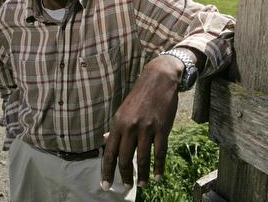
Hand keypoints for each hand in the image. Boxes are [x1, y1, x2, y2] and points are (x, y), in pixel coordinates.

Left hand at [101, 54, 183, 189]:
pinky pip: (159, 152)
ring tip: (143, 185)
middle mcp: (129, 127)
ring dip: (142, 175)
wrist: (158, 79)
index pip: (109, 153)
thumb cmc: (140, 96)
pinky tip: (158, 176)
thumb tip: (106, 142)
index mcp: (117, 124)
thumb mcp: (123, 110)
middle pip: (125, 158)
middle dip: (124, 176)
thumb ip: (115, 128)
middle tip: (125, 188)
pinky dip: (158, 167)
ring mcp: (146, 128)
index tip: (105, 185)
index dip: (107, 171)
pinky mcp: (162, 128)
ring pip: (142, 158)